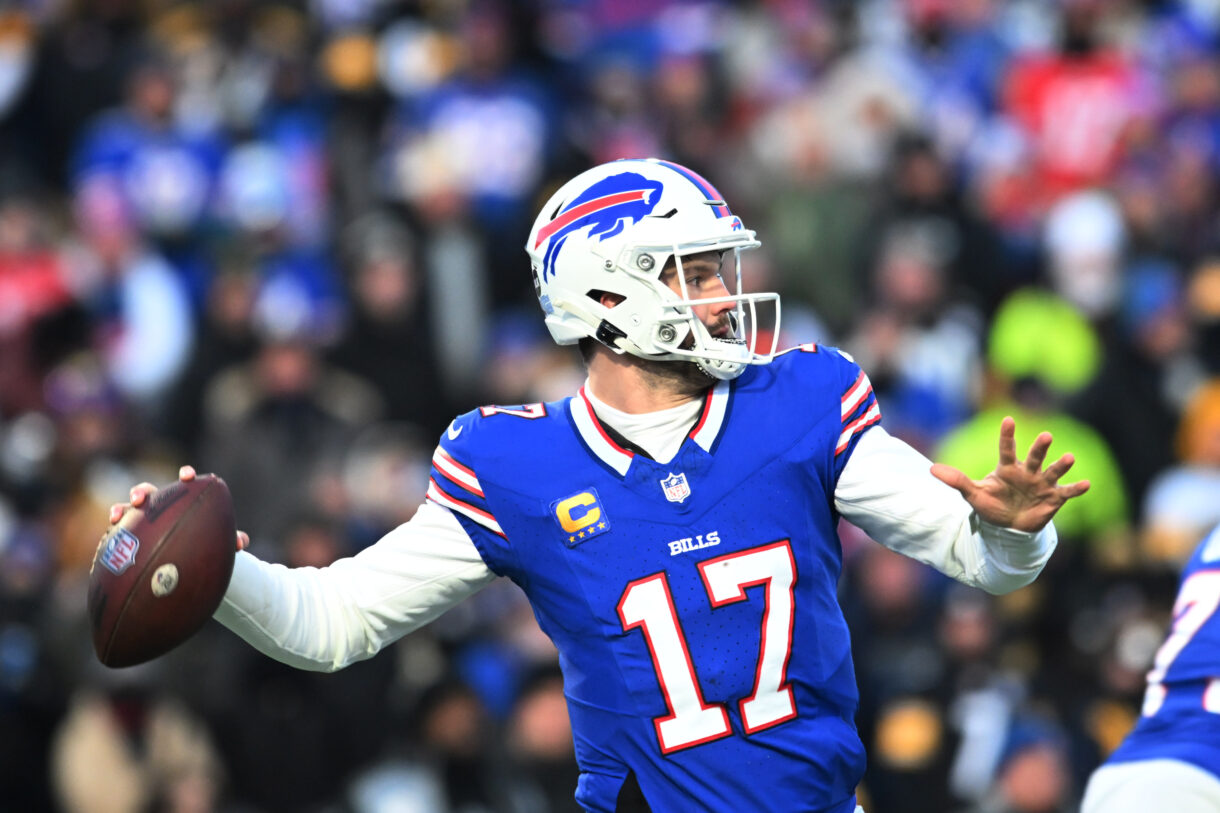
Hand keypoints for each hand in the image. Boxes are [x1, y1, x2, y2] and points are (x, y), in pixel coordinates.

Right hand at [108, 465, 249, 550]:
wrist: (186, 556)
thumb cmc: (204, 542)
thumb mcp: (219, 542)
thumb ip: (230, 540)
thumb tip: (242, 542)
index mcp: (183, 500)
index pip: (185, 482)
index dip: (185, 476)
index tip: (187, 475)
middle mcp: (160, 505)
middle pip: (149, 491)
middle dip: (142, 491)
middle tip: (141, 498)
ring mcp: (142, 518)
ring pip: (127, 508)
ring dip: (121, 508)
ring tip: (118, 516)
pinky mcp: (129, 534)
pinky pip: (117, 532)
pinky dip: (112, 534)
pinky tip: (106, 543)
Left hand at [930, 416, 1089, 533]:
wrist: (1009, 527)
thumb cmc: (992, 506)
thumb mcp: (973, 494)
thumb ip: (956, 480)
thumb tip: (931, 469)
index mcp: (1007, 469)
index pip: (1006, 449)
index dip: (1007, 435)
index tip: (1008, 420)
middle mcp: (1027, 472)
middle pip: (1033, 457)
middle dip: (1040, 448)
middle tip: (1046, 435)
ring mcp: (1042, 484)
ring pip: (1052, 472)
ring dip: (1061, 465)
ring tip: (1070, 457)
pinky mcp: (1053, 499)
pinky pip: (1067, 492)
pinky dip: (1076, 488)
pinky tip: (1086, 483)